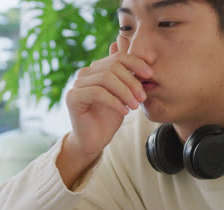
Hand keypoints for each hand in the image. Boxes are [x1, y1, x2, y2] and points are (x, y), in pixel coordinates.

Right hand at [65, 35, 151, 160]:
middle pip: (113, 66)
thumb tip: (148, 55)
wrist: (94, 140)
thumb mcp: (126, 95)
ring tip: (135, 106)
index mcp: (97, 69)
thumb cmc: (110, 117)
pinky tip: (124, 111)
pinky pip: (97, 93)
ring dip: (125, 92)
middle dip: (132, 81)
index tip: (150, 73)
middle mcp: (85, 73)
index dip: (136, 62)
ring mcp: (77, 84)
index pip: (118, 57)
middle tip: (143, 97)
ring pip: (106, 78)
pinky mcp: (72, 97)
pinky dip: (114, 101)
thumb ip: (132, 77)